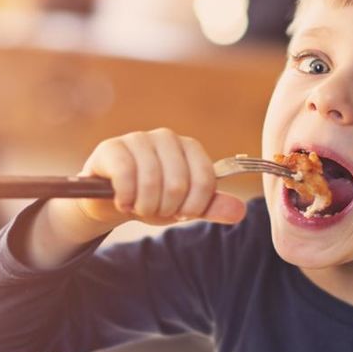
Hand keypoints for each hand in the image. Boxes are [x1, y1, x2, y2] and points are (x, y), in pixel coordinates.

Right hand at [54, 129, 245, 231]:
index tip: (181, 213)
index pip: (206, 180)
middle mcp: (166, 138)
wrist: (112, 200)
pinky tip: (123, 201)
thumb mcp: (184, 207)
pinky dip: (126, 197)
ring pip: (152, 180)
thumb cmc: (153, 199)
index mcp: (190, 148)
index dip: (194, 206)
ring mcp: (138, 139)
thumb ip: (211, 207)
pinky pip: (126, 175)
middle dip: (167, 208)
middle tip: (155, 210)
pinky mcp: (112, 147)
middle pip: (179, 183)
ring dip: (145, 205)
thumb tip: (240, 211)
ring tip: (138, 206)